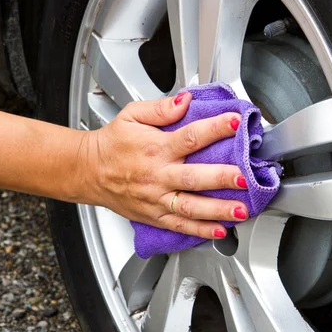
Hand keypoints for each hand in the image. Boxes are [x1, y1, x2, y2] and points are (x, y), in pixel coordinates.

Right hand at [81, 91, 247, 238]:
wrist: (88, 171)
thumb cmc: (113, 143)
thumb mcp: (131, 115)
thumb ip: (161, 108)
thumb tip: (186, 100)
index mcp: (156, 148)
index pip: (190, 137)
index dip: (215, 128)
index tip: (235, 122)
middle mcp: (158, 175)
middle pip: (194, 177)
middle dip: (221, 178)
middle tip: (244, 178)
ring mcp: (157, 198)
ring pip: (191, 207)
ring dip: (218, 210)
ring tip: (241, 210)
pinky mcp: (154, 216)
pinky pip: (180, 225)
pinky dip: (201, 231)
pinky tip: (220, 231)